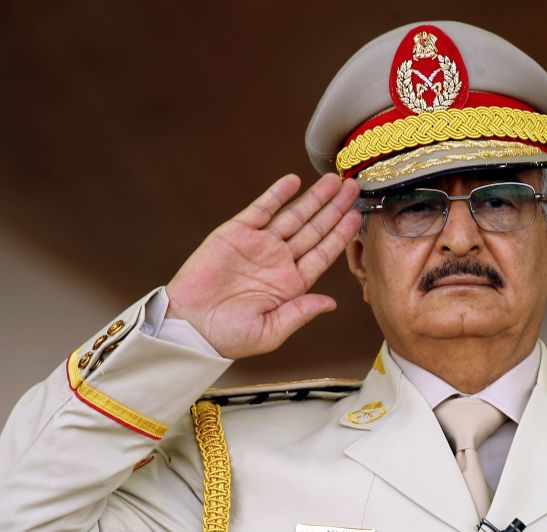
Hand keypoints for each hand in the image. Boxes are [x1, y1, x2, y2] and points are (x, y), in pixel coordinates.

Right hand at [165, 173, 361, 358]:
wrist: (189, 325)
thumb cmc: (228, 336)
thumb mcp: (271, 331)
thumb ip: (300, 312)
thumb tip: (331, 303)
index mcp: (292, 284)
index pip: (324, 254)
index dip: (341, 234)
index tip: (357, 216)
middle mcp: (279, 261)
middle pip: (315, 229)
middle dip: (335, 208)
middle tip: (353, 187)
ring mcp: (259, 245)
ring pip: (293, 215)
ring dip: (314, 198)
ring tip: (333, 180)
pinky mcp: (236, 233)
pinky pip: (261, 209)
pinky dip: (277, 195)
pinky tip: (294, 182)